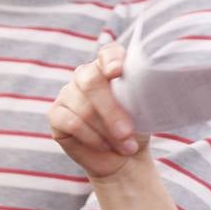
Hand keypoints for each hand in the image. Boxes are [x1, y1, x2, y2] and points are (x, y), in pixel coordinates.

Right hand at [49, 44, 150, 180]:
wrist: (125, 157)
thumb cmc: (138, 128)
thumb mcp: (147, 110)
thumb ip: (144, 92)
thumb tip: (154, 86)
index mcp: (111, 66)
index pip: (109, 52)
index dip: (112, 60)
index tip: (118, 72)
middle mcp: (86, 75)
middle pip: (92, 81)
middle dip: (112, 110)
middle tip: (127, 132)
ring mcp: (68, 93)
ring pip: (84, 108)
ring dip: (108, 132)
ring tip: (126, 146)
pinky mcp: (56, 114)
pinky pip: (72, 123)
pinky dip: (92, 138)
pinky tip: (105, 146)